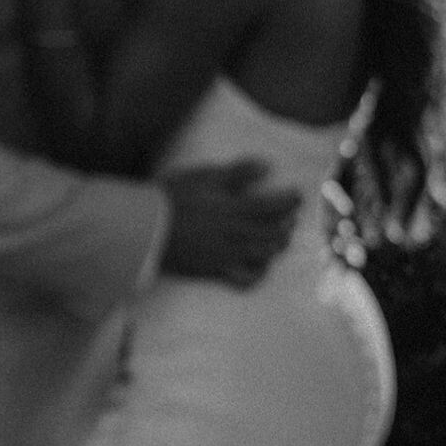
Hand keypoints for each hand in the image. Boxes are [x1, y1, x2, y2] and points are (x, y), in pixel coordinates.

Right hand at [159, 159, 301, 289]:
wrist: (146, 229)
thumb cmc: (173, 197)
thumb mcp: (205, 176)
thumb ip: (238, 172)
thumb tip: (268, 166)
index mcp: (235, 210)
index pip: (274, 206)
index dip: (290, 201)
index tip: (299, 194)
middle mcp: (236, 236)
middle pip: (273, 233)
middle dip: (287, 224)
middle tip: (293, 217)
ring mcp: (227, 256)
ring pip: (264, 255)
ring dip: (278, 246)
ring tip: (282, 237)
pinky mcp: (216, 271)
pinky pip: (245, 280)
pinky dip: (258, 273)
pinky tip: (261, 266)